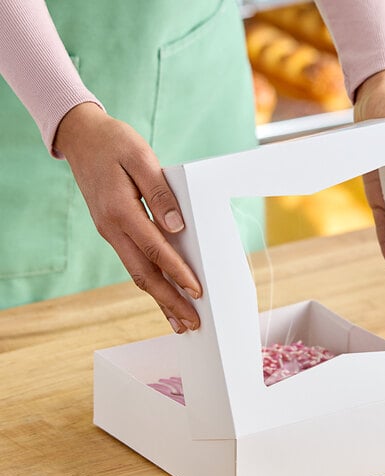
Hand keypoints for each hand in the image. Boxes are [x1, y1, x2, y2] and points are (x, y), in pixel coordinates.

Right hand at [54, 102, 201, 332]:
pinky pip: (133, 263)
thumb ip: (160, 193)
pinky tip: (163, 294)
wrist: (81, 137)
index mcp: (120, 210)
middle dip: (170, 301)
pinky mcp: (113, 231)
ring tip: (180, 320)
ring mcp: (110, 232)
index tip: (197, 291)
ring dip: (160, 299)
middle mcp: (112, 228)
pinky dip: (150, 283)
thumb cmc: (114, 143)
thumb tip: (177, 227)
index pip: (155, 249)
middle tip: (192, 323)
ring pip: (137, 274)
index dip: (178, 272)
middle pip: (144, 274)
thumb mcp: (141, 158)